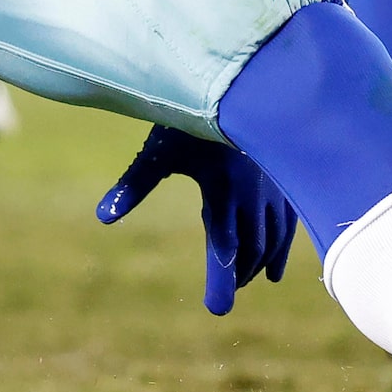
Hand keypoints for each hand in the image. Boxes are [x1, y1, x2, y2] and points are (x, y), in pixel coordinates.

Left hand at [96, 126, 298, 314]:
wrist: (243, 83)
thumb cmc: (192, 117)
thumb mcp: (158, 150)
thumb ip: (134, 185)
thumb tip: (102, 217)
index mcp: (222, 190)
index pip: (223, 246)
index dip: (222, 280)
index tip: (217, 309)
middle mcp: (253, 195)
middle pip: (249, 249)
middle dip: (238, 275)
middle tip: (223, 296)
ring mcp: (274, 189)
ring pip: (271, 241)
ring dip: (257, 266)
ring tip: (243, 281)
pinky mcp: (285, 182)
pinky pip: (289, 227)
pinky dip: (281, 252)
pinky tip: (274, 272)